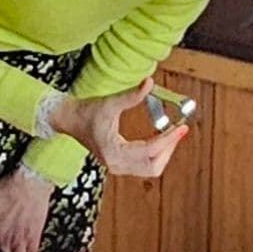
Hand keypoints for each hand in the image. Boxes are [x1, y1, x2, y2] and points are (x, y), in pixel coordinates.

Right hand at [69, 91, 185, 182]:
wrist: (70, 120)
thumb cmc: (87, 112)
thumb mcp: (110, 103)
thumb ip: (131, 96)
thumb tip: (149, 83)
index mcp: (114, 152)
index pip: (149, 150)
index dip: (168, 139)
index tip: (182, 128)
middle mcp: (116, 164)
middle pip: (153, 166)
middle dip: (169, 149)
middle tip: (180, 131)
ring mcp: (118, 167)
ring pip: (150, 169)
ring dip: (164, 153)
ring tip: (172, 135)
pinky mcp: (120, 164)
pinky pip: (144, 165)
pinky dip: (156, 154)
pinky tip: (161, 139)